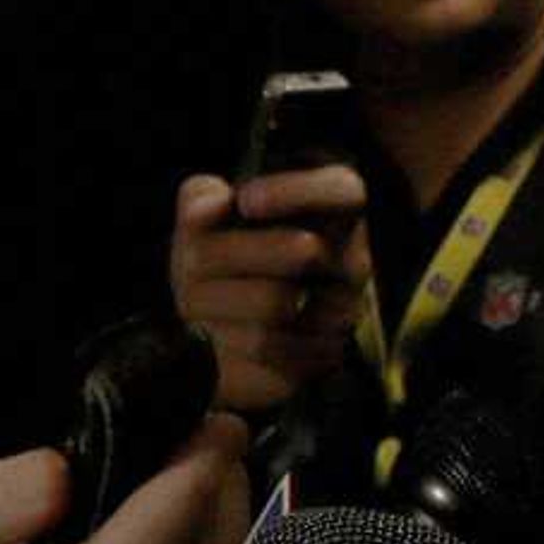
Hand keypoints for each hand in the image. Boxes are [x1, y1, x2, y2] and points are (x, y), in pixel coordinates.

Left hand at [168, 168, 370, 411]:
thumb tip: (212, 204)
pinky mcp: (324, 353)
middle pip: (303, 250)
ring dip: (220, 302)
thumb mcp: (200, 222)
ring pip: (275, 302)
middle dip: (234, 254)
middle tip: (192, 263)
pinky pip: (271, 346)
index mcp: (332, 213)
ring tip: (196, 304)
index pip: (345, 189)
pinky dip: (232, 339)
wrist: (220, 334)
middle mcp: (350, 258)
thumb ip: (201, 198)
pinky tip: (217, 332)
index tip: (245, 202)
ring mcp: (343, 309)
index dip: (297, 192)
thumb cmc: (217, 266)